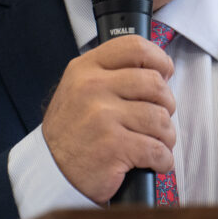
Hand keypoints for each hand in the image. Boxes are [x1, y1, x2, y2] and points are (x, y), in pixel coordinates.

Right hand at [41, 35, 175, 202]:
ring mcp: (102, 117)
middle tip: (159, 118)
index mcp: (86, 68)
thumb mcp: (81, 88)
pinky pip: (157, 149)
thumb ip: (114, 73)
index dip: (159, 59)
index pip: (135, 47)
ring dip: (166, 135)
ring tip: (157, 143)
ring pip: (160, 118)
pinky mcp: (113, 147)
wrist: (51, 171)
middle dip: (166, 104)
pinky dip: (163, 159)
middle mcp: (92, 88)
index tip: (165, 73)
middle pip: (155, 83)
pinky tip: (155, 161)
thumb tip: (160, 70)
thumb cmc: (74, 130)